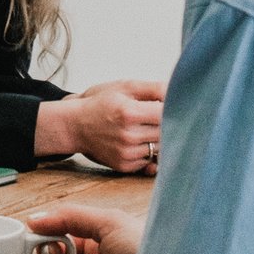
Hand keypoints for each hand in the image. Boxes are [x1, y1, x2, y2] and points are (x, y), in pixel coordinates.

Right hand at [35, 79, 164, 171]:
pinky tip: (139, 141)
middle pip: (166, 133)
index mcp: (129, 113)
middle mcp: (128, 136)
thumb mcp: (125, 87)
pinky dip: (149, 151)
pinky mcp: (124, 166)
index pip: (167, 114)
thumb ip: (154, 88)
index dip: (176, 109)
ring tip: (148, 127)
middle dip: (170, 124)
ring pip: (160, 148)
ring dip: (160, 139)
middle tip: (163, 117)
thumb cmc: (101, 102)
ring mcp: (126, 153)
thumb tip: (178, 91)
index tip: (177, 106)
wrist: (75, 125)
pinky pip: (149, 161)